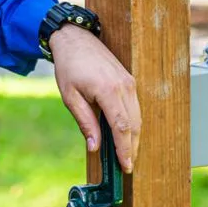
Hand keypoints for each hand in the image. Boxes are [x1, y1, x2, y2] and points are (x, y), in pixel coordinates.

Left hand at [49, 25, 140, 172]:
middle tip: (128, 167)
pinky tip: (127, 135)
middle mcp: (124, 87)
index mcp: (108, 91)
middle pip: (134, 125)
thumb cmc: (69, 66)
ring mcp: (129, 83)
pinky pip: (135, 107)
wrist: (75, 39)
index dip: (125, 149)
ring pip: (138, 117)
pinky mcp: (129, 81)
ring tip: (128, 155)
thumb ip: (85, 122)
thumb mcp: (70, 97)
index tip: (126, 166)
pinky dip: (133, 124)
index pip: (121, 127)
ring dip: (134, 137)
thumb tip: (95, 147)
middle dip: (132, 148)